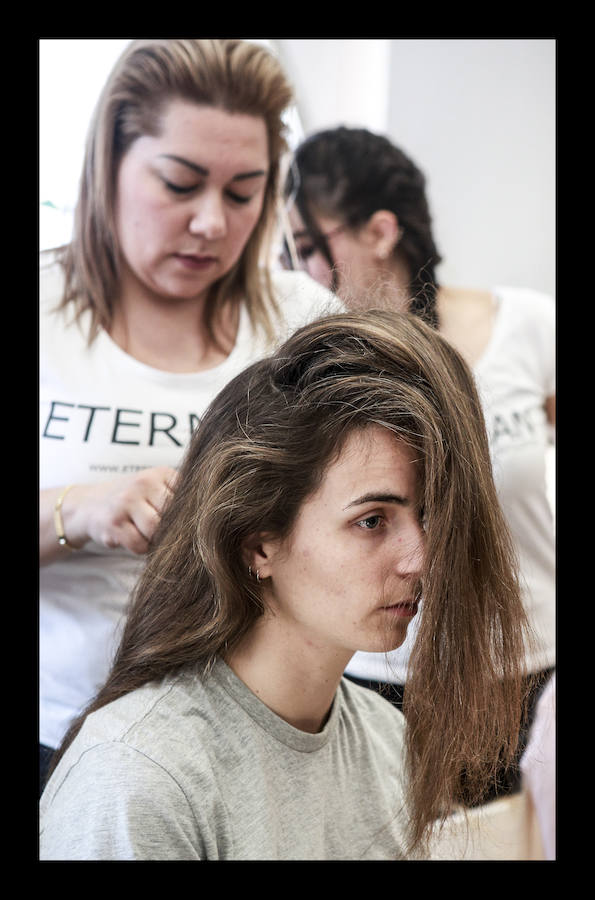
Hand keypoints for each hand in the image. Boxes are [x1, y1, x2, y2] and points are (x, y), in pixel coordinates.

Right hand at [63, 466, 177, 554]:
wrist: (90, 504)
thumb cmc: (133, 500)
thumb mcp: (156, 488)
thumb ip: (179, 498)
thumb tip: (204, 525)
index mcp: (161, 473)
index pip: (188, 498)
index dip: (188, 516)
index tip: (182, 522)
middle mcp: (144, 483)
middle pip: (173, 516)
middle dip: (170, 530)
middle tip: (161, 530)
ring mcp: (126, 501)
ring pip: (156, 532)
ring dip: (154, 540)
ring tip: (145, 533)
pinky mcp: (113, 523)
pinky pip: (139, 545)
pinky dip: (140, 548)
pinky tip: (132, 537)